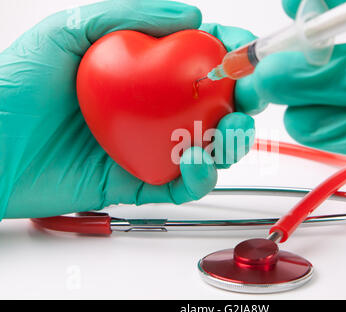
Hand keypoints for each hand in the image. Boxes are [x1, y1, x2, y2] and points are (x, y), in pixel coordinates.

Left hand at [0, 0, 266, 218]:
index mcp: (141, 74)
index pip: (197, 62)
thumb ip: (128, 16)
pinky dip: (198, 177)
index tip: (244, 53)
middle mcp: (151, 111)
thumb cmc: (15, 88)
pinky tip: (193, 162)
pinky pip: (181, 186)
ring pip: (208, 148)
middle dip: (243, 102)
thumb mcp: (67, 33)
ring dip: (231, 141)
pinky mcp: (140, 182)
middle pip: (213, 107)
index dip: (228, 55)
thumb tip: (192, 15)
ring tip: (227, 132)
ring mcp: (148, 147)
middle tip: (247, 97)